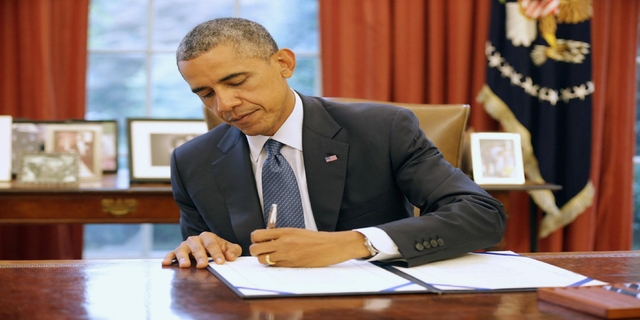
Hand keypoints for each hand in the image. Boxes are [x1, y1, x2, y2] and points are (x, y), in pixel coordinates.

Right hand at [161, 231, 241, 267]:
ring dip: (183, 257)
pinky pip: (171, 254)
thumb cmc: (219, 249)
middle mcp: (195, 240)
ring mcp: (185, 246)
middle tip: (203, 265)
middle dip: (200, 256)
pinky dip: (168, 257)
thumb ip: (233, 251)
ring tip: (185, 265)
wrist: (209, 249)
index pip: (212, 244)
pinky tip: (166, 263)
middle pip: (197, 246)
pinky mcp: (177, 252)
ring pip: (183, 249)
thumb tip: (230, 256)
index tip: (221, 262)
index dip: (217, 253)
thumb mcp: (229, 248)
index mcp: (208, 237)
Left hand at [249, 229, 370, 266]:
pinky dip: (274, 265)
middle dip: (255, 251)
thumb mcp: (296, 231)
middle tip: (261, 250)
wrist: (331, 246)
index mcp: (284, 232)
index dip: (254, 239)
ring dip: (264, 259)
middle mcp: (283, 243)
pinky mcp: (291, 265)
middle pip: (256, 249)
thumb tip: (266, 238)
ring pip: (263, 260)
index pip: (258, 235)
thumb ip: (281, 234)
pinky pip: (274, 266)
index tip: (258, 240)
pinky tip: (281, 260)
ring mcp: (286, 255)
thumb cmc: (315, 239)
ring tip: (271, 256)